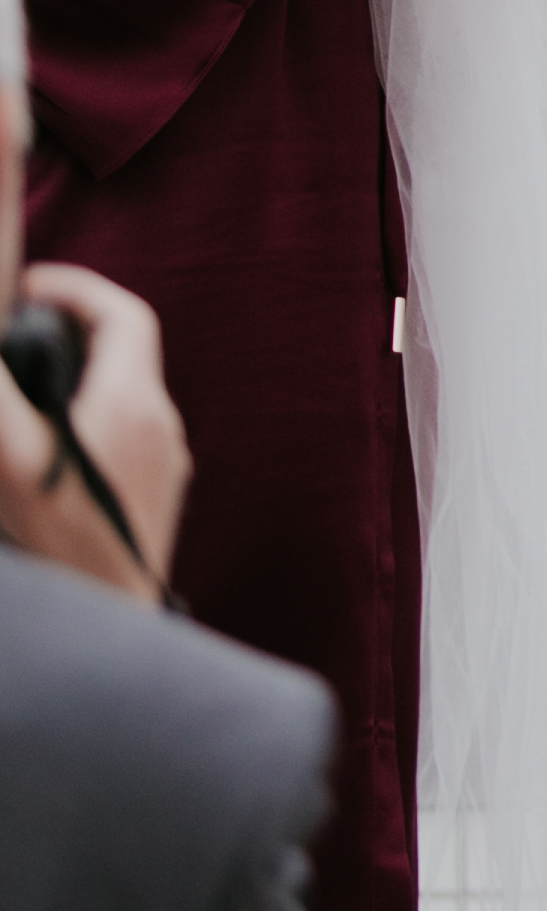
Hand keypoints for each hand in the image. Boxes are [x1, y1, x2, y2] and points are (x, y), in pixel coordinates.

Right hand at [0, 264, 187, 598]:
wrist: (108, 625)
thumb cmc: (63, 545)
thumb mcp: (13, 459)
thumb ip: (3, 397)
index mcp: (134, 403)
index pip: (123, 315)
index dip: (78, 289)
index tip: (30, 285)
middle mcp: (161, 426)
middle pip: (121, 353)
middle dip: (67, 334)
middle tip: (15, 333)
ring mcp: (165, 464)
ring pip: (120, 399)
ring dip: (73, 383)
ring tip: (21, 392)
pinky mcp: (156, 499)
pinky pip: (122, 440)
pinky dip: (83, 426)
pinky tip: (43, 453)